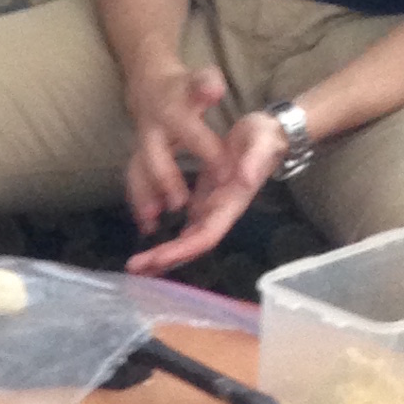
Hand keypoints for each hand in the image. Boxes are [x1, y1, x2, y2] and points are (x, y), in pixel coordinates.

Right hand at [123, 58, 231, 239]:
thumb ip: (206, 84)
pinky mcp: (136, 161)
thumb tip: (214, 89)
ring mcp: (140, 147)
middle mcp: (152, 131)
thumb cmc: (184, 89)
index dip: (207, 150)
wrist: (149, 88)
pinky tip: (147, 226)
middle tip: (180, 203)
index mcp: (172, 112)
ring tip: (152, 223)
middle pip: (154, 156)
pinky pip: (134, 183)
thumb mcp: (199, 79)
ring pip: (138, 173)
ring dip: (144, 198)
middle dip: (165, 179)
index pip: (191, 132)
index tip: (227, 174)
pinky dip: (138, 204)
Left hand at [126, 110, 286, 275]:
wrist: (268, 135)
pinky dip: (168, 241)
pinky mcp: (204, 201)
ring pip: (186, 240)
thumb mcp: (263, 143)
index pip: (207, 235)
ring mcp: (212, 209)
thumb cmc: (265, 138)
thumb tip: (245, 178)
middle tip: (134, 268)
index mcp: (232, 204)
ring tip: (136, 268)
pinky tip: (150, 251)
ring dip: (162, 255)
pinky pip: (185, 228)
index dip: (184, 249)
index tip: (158, 258)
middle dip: (165, 258)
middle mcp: (220, 213)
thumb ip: (256, 161)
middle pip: (192, 245)